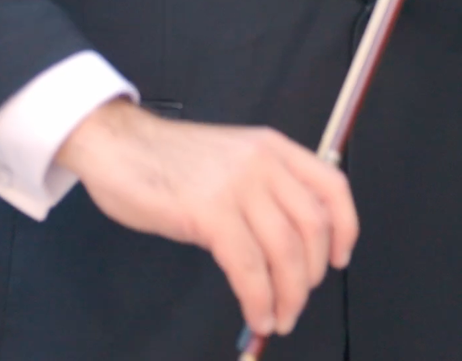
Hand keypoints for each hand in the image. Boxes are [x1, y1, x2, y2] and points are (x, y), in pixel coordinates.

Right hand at [55, 98, 358, 338]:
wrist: (116, 144)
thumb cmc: (167, 160)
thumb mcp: (231, 161)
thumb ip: (263, 190)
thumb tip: (289, 245)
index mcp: (273, 148)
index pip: (332, 186)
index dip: (345, 228)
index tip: (340, 259)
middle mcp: (263, 163)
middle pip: (313, 227)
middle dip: (312, 275)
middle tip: (298, 301)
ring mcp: (236, 186)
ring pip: (284, 251)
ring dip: (288, 295)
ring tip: (279, 317)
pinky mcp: (208, 212)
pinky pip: (248, 266)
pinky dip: (258, 297)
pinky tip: (256, 312)